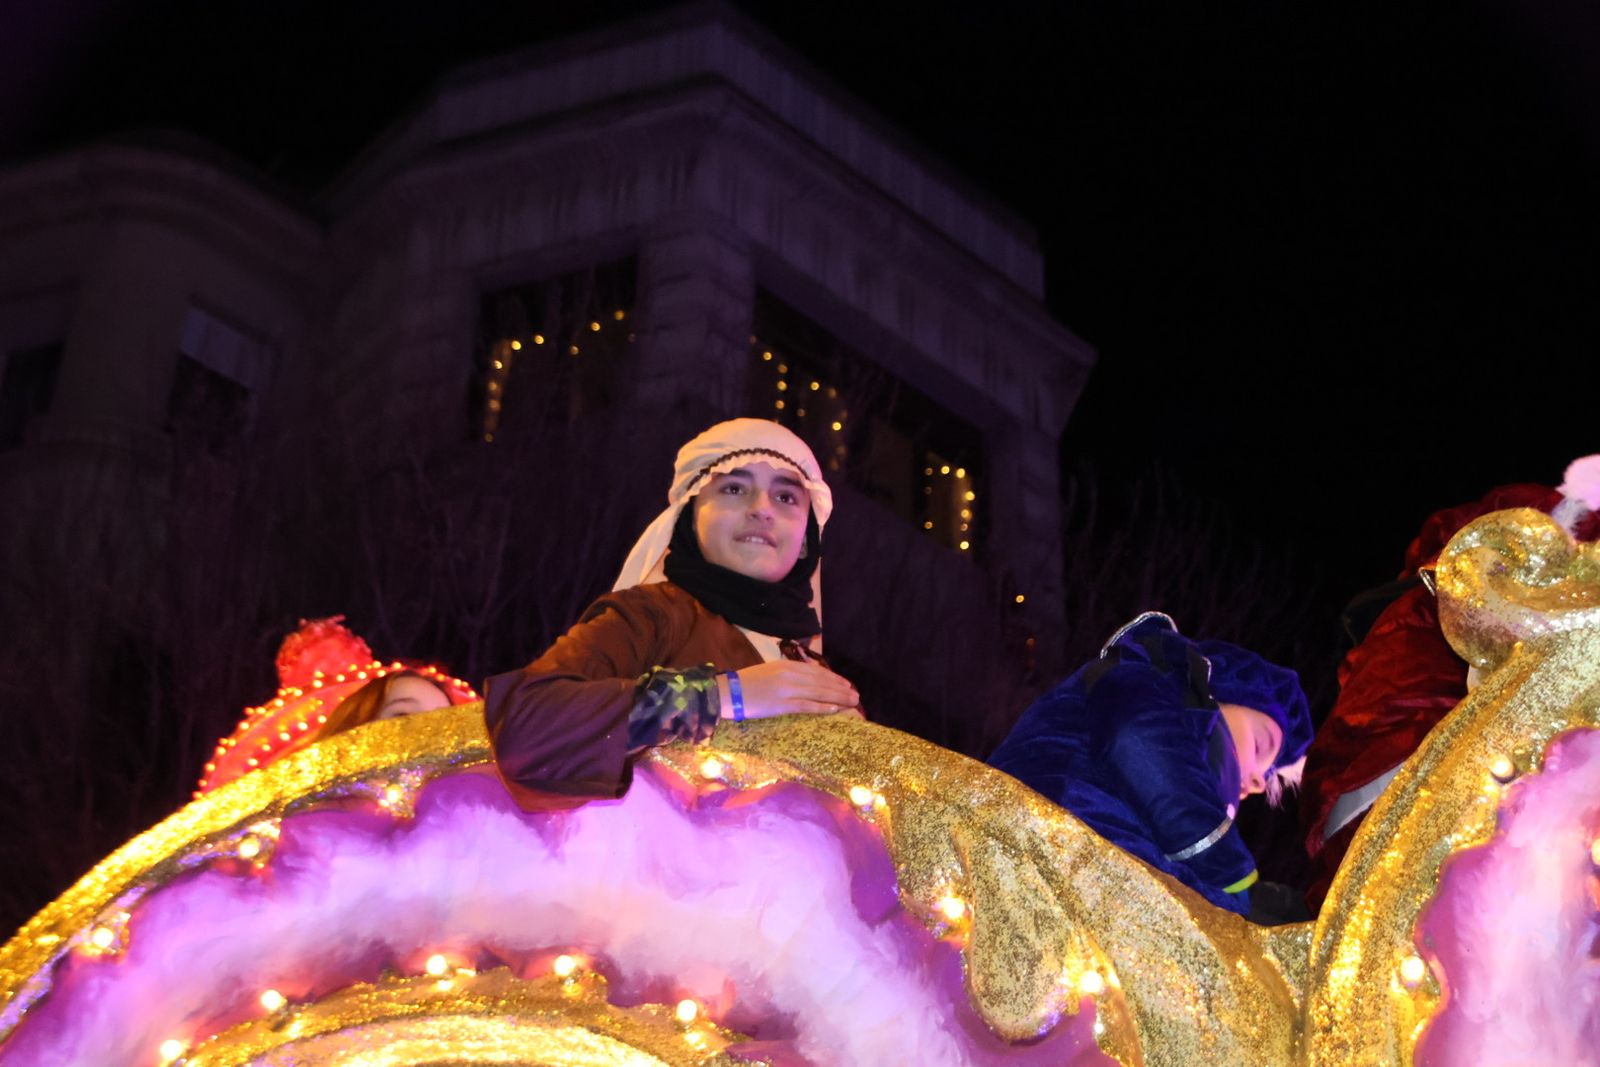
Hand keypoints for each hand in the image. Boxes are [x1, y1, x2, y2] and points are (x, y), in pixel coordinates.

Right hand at [723, 660, 859, 718]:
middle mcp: (790, 675)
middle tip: (855, 695)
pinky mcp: (782, 705)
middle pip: (822, 681)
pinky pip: (807, 706)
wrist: (728, 692)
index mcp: (787, 665)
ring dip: (838, 698)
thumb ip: (789, 672)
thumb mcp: (770, 670)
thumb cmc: (748, 683)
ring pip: (819, 693)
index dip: (834, 678)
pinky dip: (823, 707)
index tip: (846, 683)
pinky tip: (835, 709)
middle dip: (841, 688)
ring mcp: (787, 690)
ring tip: (852, 702)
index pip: (817, 671)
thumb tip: (808, 678)